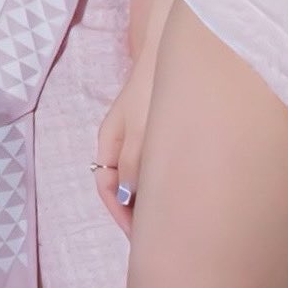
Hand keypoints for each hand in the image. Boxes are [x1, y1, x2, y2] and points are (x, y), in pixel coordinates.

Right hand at [95, 56, 155, 235]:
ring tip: (170, 217)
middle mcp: (120, 142)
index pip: (107, 189)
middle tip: (156, 234)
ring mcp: (137, 135)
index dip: (120, 214)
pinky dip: (161, 179)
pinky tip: (180, 187)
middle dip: (135, 212)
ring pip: (138, 175)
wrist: (169, 51)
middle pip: (122, 186)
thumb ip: (134, 163)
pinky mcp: (156, 129)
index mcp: (109, 143)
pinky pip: (153, 162)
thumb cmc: (153, 88)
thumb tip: (129, 197)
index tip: (139, 236)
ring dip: (149, 196)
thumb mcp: (142, 130)